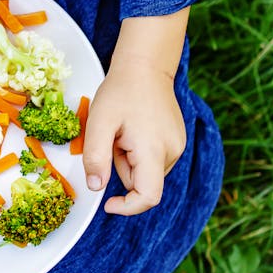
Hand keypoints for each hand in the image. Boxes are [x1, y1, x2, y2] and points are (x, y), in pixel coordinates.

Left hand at [81, 8, 189, 214]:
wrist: (145, 66)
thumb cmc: (120, 92)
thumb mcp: (99, 123)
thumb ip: (95, 157)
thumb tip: (95, 188)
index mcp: (154, 150)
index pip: (148, 196)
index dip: (128, 207)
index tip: (108, 203)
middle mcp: (172, 151)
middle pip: (142, 182)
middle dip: (121, 168)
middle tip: (111, 139)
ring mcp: (177, 146)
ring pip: (146, 171)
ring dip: (129, 159)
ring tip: (122, 131)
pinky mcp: (176, 140)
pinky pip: (152, 159)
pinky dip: (138, 151)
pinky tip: (133, 129)